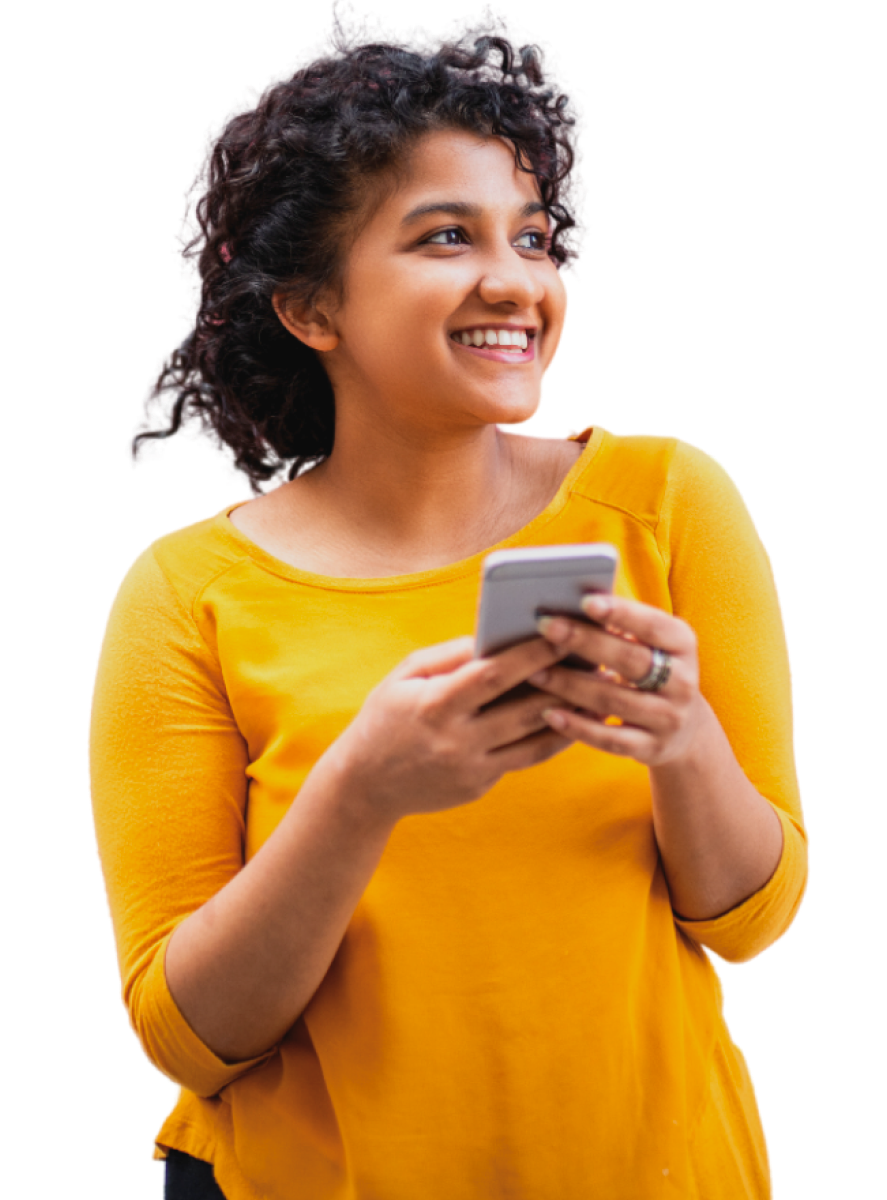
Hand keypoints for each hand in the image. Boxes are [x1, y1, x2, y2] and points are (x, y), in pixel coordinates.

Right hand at [334, 634, 578, 824]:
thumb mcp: (405, 676)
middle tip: (601, 661)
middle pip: (523, 709)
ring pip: (534, 740)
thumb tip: (495, 636)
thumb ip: (449, 655)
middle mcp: (456, 740)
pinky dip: (554, 738)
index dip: (531, 654)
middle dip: (565, 683)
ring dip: (572, 714)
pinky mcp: (480, 785)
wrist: (365, 786)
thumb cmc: (386, 717)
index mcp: (434, 706)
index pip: (492, 676)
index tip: (563, 632)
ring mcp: (471, 768)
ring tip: (602, 691)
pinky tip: (576, 719)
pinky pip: (526, 759)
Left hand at [528, 594, 706, 767]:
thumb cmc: (651, 670)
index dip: (621, 613)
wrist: (685, 728)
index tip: (585, 601)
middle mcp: (682, 681)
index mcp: (683, 644)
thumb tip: (570, 607)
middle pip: (630, 661)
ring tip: (535, 672)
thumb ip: (620, 626)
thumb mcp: (649, 645)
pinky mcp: (652, 748)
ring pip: (614, 700)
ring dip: (571, 685)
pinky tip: (549, 714)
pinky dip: (578, 727)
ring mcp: (668, 718)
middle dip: (585, 642)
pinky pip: (610, 739)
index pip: (653, 625)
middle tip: (547, 627)